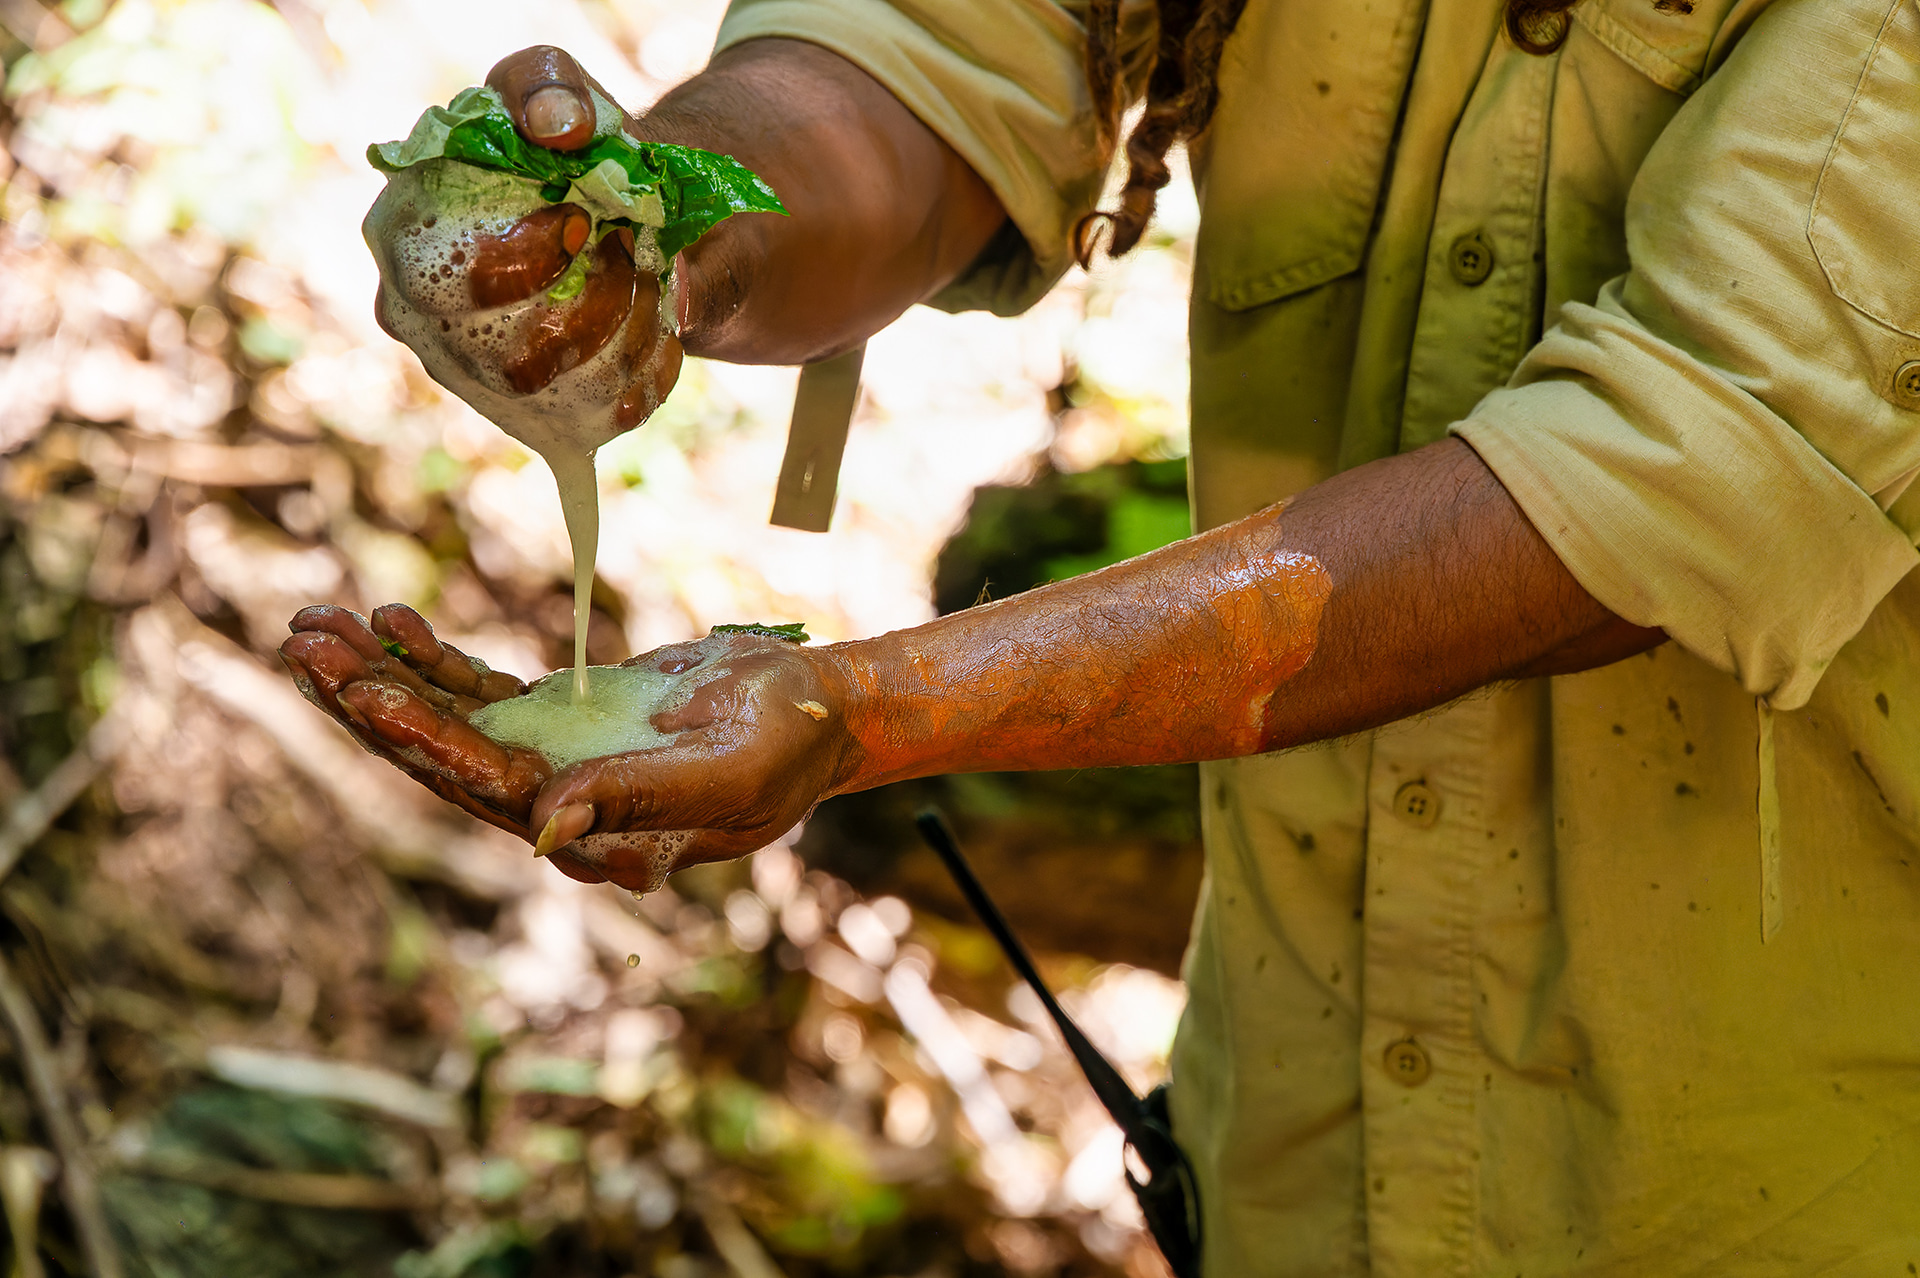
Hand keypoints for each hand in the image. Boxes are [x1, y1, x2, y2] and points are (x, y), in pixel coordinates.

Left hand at [279, 605, 856, 890]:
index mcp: (596, 836)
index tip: (365, 690)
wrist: (818, 716)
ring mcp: (553, 764)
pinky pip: (479, 692)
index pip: (490, 789)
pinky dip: (432, 659)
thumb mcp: (728, 774)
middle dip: (370, 700)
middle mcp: (558, 810)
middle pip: (443, 757)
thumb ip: (641, 798)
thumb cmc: (786, 747)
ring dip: (381, 675)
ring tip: (314, 626)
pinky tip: (389, 620)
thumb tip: (544, 826)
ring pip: (446, 723)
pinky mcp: (558, 723)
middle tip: (305, 643)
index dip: (424, 740)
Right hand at [368, 47, 681, 445]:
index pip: (438, 279)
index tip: (584, 223)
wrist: (623, 204)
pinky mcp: (543, 407)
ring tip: (654, 277)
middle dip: (589, 313)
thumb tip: (560, 129)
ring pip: (561, 397)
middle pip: (506, 363)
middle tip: (629, 252)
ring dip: (624, 336)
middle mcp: (430, 321)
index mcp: (410, 237)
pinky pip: (603, 414)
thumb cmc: (571, 145)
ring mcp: (484, 376)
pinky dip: (650, 370)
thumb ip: (547, 86)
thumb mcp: (555, 90)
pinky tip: (668, 323)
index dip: (519, 263)